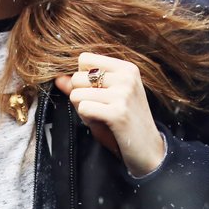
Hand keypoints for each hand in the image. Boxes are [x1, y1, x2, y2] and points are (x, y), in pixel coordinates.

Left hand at [54, 52, 165, 176]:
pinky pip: (83, 108)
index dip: (82, 79)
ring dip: (83, 110)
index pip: (84, 58)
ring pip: (76, 94)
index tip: (97, 93)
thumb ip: (82, 86)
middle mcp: (126, 77)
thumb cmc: (126, 122)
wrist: (149, 149)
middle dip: (81, 96)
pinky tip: (103, 124)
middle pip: (77, 77)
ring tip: (102, 117)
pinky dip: (87, 119)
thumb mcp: (106, 98)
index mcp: (126, 68)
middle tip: (100, 109)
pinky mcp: (118, 112)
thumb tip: (58, 78)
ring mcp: (123, 94)